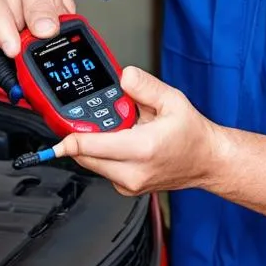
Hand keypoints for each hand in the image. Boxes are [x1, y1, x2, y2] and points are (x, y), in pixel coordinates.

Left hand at [53, 66, 226, 196]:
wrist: (207, 161)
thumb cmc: (193, 134)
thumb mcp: (172, 100)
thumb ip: (144, 86)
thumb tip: (123, 76)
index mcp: (142, 149)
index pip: (89, 147)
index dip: (69, 136)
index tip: (57, 131)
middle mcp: (133, 172)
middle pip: (84, 157)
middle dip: (82, 136)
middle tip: (95, 119)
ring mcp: (129, 184)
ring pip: (91, 165)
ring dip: (92, 147)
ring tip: (118, 130)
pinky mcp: (127, 188)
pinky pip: (102, 170)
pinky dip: (103, 156)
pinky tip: (120, 144)